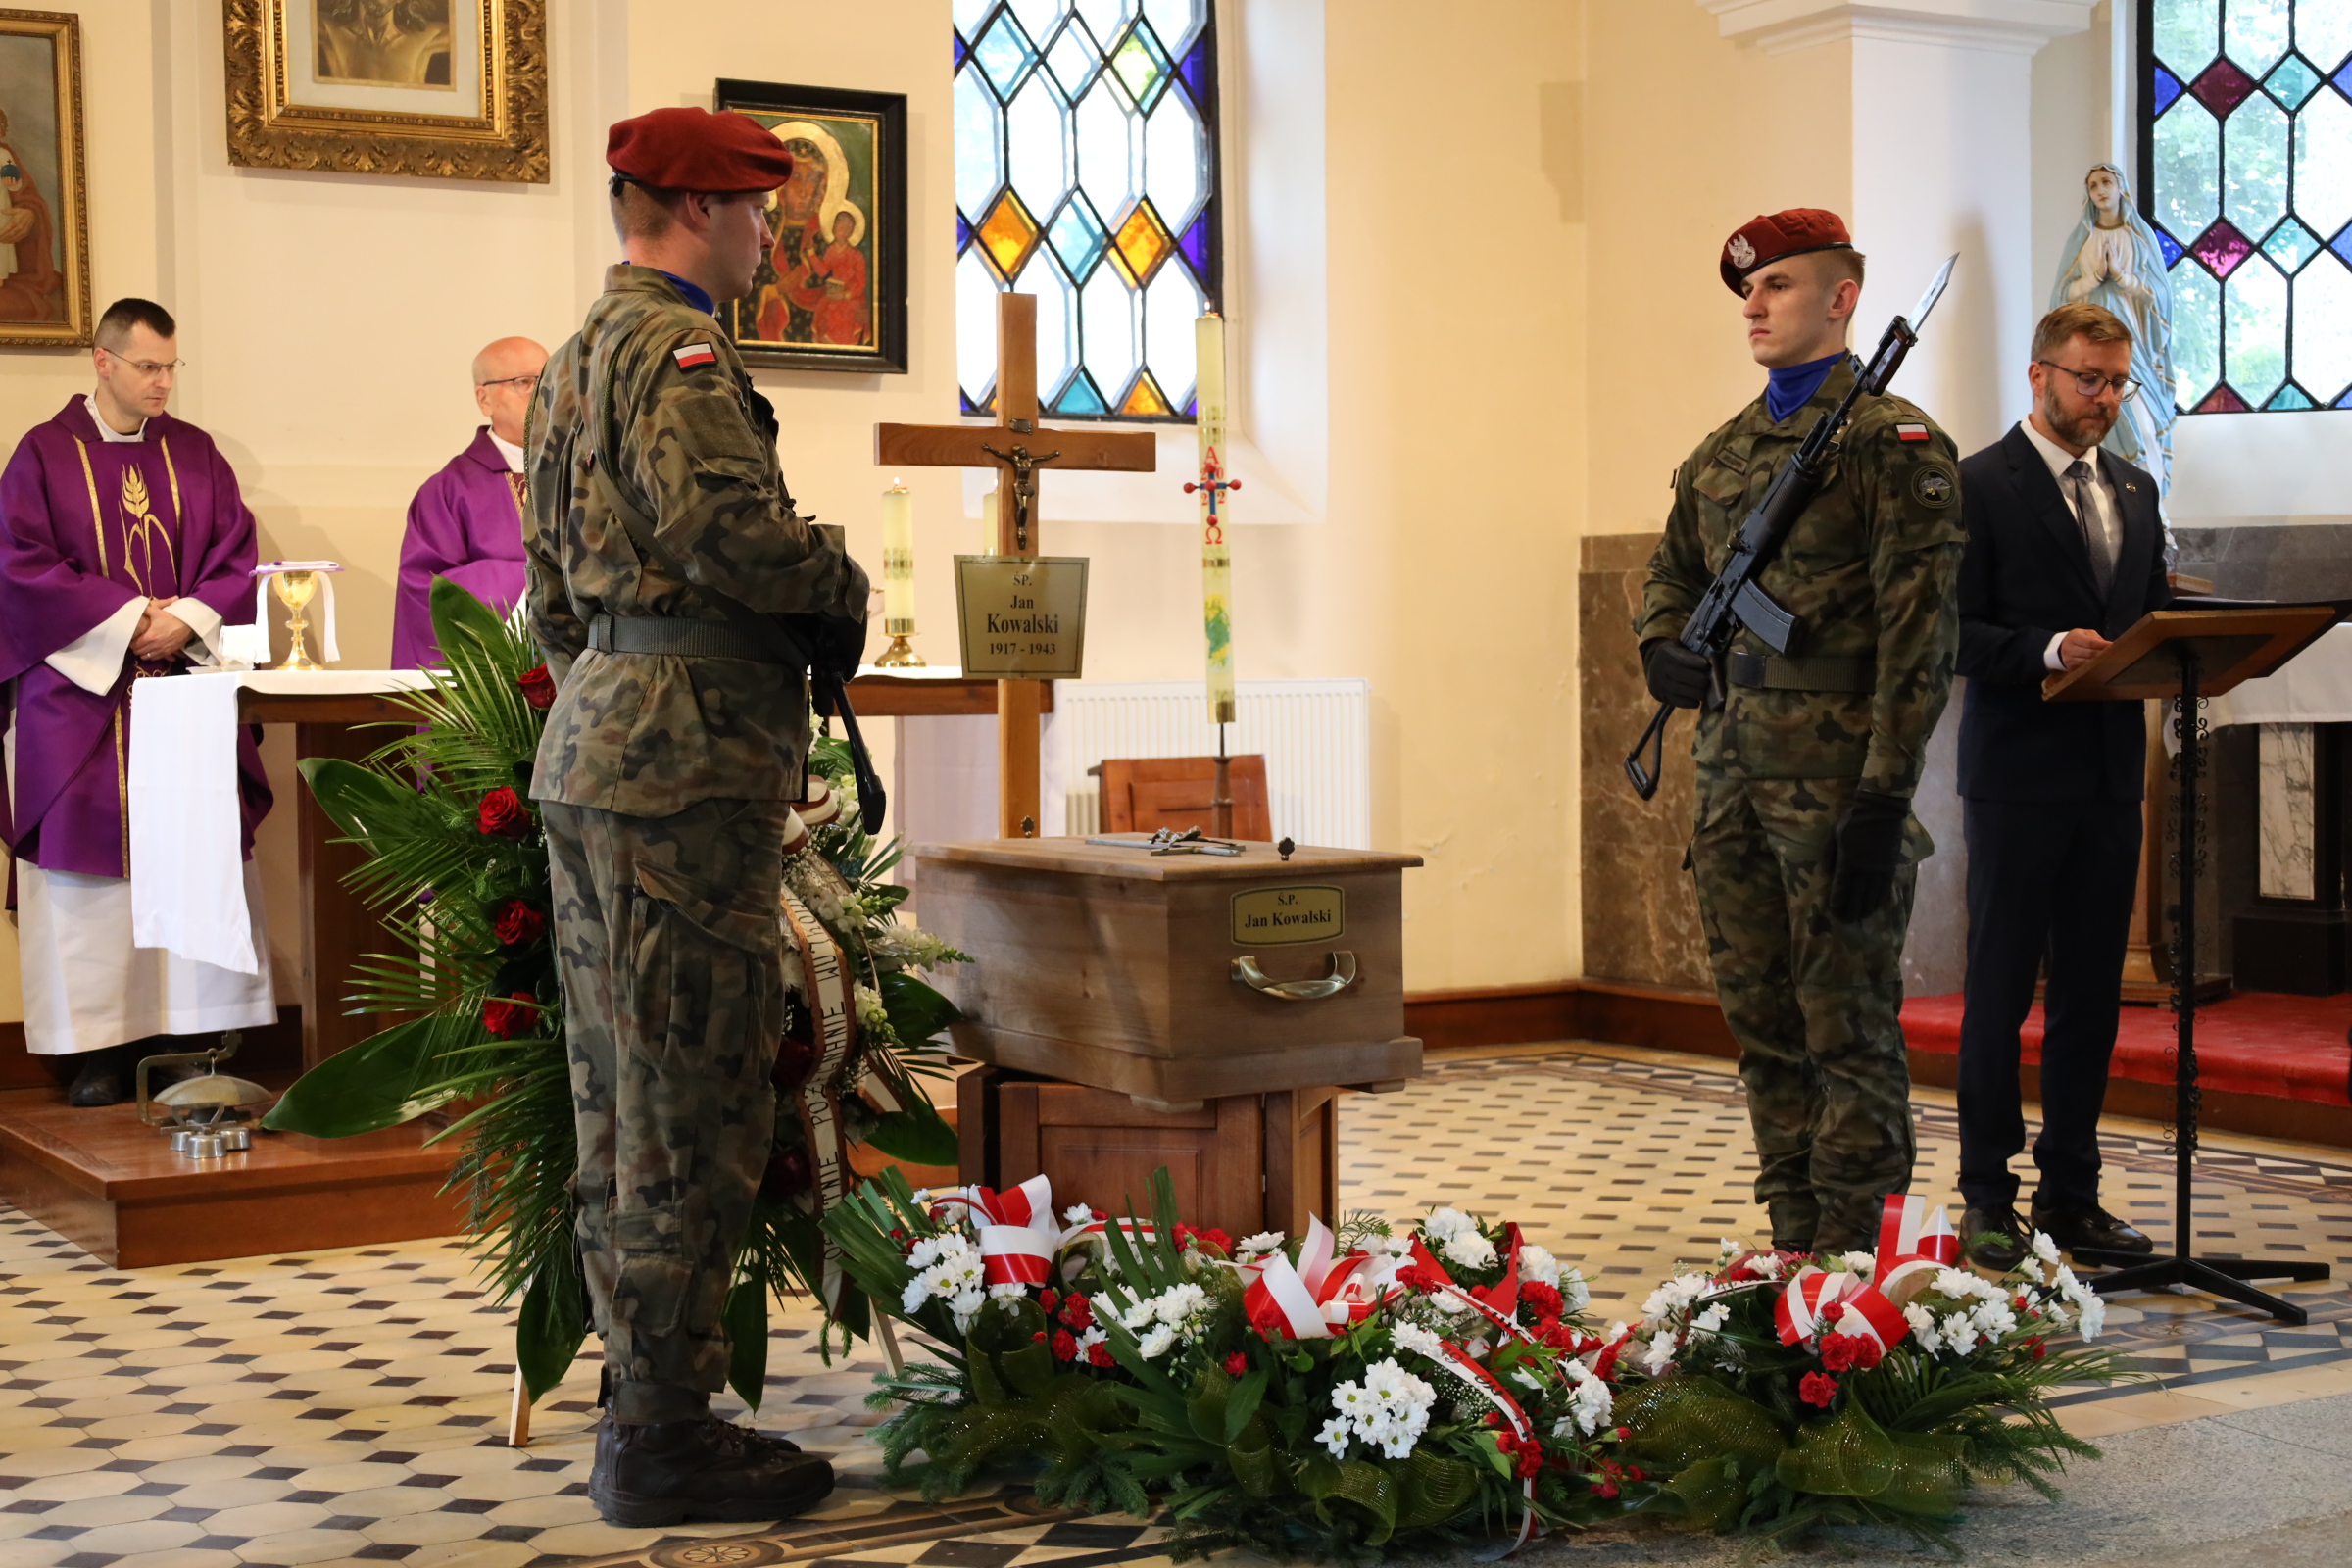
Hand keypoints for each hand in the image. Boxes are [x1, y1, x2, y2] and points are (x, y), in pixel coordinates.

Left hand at [0, 207, 31, 244]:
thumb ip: (9, 210)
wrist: (33, 215)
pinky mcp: (25, 234)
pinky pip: (18, 239)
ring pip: (14, 237)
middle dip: (3, 237)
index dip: (2, 232)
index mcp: (17, 220)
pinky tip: (7, 241)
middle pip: (10, 234)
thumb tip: (2, 211)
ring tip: (1, 241)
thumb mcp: (16, 209)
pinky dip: (12, 241)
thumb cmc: (22, 212)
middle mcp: (21, 227)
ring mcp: (24, 231)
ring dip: (7, 240)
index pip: (8, 228)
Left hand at [130, 597, 194, 661]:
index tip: (131, 640)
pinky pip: (156, 658)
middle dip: (136, 649)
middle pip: (139, 651)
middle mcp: (154, 645)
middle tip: (135, 644)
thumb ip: (146, 610)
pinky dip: (152, 656)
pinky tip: (151, 652)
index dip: (131, 643)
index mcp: (149, 636)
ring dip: (143, 653)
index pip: (135, 644)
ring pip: (147, 656)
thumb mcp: (157, 612)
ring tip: (142, 649)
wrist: (188, 624)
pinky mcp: (169, 652)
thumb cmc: (171, 618)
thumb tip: (138, 607)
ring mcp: (162, 649)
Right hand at [1642, 638, 1710, 708]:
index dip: (1696, 662)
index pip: (1683, 657)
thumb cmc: (1673, 656)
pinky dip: (1691, 702)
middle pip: (1686, 676)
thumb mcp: (1679, 647)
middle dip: (1701, 680)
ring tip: (1704, 691)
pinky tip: (1696, 700)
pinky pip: (1679, 702)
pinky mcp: (1661, 696)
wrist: (1653, 668)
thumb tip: (1710, 661)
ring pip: (1684, 691)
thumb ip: (1692, 651)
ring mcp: (1660, 684)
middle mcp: (1661, 668)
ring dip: (1698, 693)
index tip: (1707, 665)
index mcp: (1666, 652)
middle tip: (1708, 681)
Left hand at [1829, 790, 1908, 923]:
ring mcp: (1879, 869)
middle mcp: (1864, 869)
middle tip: (1847, 921)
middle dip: (1852, 910)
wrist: (1881, 811)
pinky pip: (1885, 887)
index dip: (1838, 902)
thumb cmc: (1853, 821)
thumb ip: (1830, 855)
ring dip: (1866, 908)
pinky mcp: (1890, 866)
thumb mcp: (1835, 835)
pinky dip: (1880, 899)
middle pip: (1858, 896)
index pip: (1842, 888)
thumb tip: (1829, 874)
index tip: (1835, 912)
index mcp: (1848, 862)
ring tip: (1861, 918)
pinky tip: (1876, 906)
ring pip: (1873, 895)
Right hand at [2059, 628, 2110, 670]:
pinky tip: (2102, 666)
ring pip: (2088, 662)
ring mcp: (2069, 660)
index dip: (2103, 645)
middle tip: (2116, 654)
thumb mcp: (2085, 634)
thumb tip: (2109, 646)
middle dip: (2104, 654)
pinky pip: (2085, 668)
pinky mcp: (2071, 668)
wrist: (2061, 648)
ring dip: (2100, 662)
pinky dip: (2094, 667)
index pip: (2091, 642)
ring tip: (2111, 661)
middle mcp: (2069, 649)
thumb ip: (2096, 639)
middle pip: (2090, 653)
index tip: (2114, 646)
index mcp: (2074, 638)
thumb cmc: (2077, 639)